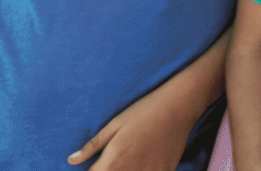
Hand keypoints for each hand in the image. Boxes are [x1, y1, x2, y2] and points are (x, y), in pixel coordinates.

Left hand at [68, 85, 198, 170]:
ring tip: (129, 159)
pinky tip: (144, 162)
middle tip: (116, 159)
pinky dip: (144, 170)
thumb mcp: (115, 124)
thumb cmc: (144, 111)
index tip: (95, 166)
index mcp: (113, 162)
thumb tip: (71, 160)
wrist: (179, 105)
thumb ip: (93, 146)